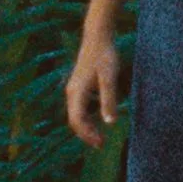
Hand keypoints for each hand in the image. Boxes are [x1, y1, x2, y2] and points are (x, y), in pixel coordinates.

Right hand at [65, 31, 122, 148]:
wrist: (98, 37)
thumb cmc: (105, 56)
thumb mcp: (109, 78)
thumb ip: (109, 100)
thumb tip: (110, 123)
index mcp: (77, 92)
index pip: (77, 120)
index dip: (87, 134)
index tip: (100, 143)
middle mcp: (72, 92)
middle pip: (74, 120)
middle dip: (86, 134)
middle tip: (101, 144)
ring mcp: (74, 88)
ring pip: (76, 114)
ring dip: (86, 126)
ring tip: (100, 136)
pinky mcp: (79, 85)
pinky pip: (80, 106)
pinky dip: (87, 117)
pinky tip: (99, 118)